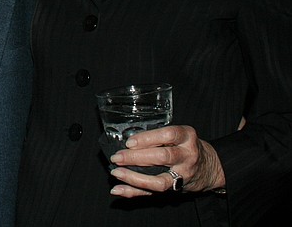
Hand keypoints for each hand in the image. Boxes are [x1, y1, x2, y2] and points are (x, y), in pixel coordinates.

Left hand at [107, 125, 225, 197]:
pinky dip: (133, 192)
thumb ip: (157, 137)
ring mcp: (183, 175)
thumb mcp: (179, 135)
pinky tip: (119, 189)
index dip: (147, 138)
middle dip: (136, 158)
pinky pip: (153, 192)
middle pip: (162, 157)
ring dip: (134, 178)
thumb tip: (125, 139)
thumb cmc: (186, 147)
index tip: (129, 142)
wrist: (210, 167)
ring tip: (117, 172)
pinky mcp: (176, 189)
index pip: (168, 135)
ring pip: (159, 180)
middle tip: (118, 157)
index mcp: (187, 137)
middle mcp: (187, 155)